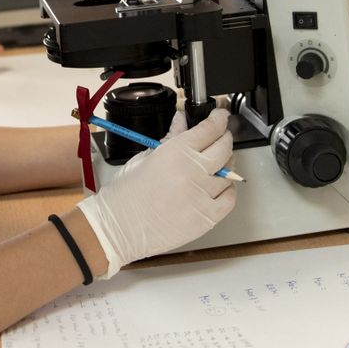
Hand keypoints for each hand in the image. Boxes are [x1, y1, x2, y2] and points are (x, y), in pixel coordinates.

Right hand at [76, 108, 236, 276]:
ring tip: (215, 165)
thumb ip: (170, 138)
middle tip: (220, 137)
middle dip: (225, 138)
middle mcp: (193, 172)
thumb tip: (181, 122)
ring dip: (227, 164)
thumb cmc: (124, 196)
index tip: (220, 117)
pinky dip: (228, 190)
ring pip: (230, 173)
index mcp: (176, 152)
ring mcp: (202, 196)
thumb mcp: (144, 158)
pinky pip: (229, 199)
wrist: (118, 229)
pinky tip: (218, 187)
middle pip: (225, 147)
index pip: (210, 129)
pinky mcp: (206, 218)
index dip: (219, 120)